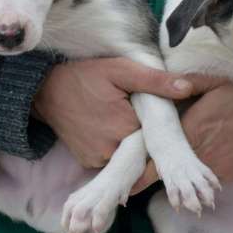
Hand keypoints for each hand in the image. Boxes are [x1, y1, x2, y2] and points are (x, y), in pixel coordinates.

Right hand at [32, 57, 195, 167]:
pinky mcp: (88, 162)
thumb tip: (187, 87)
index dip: (160, 126)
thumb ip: (155, 80)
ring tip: (120, 117)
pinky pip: (111, 158)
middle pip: (143, 147)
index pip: (157, 136)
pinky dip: (114, 146)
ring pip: (127, 154)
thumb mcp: (121, 69)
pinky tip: (108, 127)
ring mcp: (97, 160)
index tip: (156, 113)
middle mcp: (110, 152)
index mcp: (125, 129)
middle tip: (134, 110)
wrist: (44, 89)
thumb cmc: (84, 75)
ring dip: (129, 140)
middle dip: (144, 133)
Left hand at [132, 82, 232, 191]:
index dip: (139, 171)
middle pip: (169, 176)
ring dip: (176, 180)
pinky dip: (198, 173)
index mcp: (191, 130)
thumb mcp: (212, 82)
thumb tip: (163, 81)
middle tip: (130, 189)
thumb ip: (186, 84)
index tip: (123, 181)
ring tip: (164, 185)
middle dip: (152, 180)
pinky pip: (205, 176)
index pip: (157, 159)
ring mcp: (216, 167)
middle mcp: (201, 153)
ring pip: (187, 179)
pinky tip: (196, 170)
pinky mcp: (228, 174)